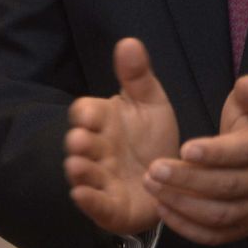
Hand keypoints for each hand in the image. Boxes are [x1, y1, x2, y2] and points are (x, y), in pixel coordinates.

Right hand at [64, 37, 177, 234]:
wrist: (170, 182)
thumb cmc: (152, 140)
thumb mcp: (150, 104)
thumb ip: (137, 76)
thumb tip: (129, 41)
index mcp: (102, 123)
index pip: (85, 113)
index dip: (86, 114)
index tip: (90, 114)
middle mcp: (95, 150)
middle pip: (80, 143)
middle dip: (78, 142)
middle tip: (80, 140)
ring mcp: (100, 178)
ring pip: (83, 173)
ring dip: (79, 170)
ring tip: (78, 165)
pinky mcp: (109, 206)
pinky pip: (95, 203)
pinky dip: (88, 200)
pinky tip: (83, 194)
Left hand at [143, 75, 247, 244]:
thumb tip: (246, 86)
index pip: (245, 152)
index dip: (215, 152)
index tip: (184, 148)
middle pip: (227, 186)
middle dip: (188, 179)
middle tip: (153, 169)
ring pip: (219, 214)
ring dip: (182, 203)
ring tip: (151, 187)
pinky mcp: (242, 227)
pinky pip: (215, 235)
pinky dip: (187, 227)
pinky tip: (162, 210)